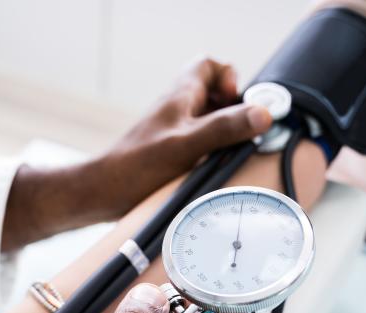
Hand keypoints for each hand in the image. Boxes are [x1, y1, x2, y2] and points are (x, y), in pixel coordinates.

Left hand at [3, 57, 272, 250]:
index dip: (229, 78)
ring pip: (210, 121)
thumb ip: (224, 127)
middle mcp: (177, 110)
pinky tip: (213, 170)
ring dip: (224, 134)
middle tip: (238, 132)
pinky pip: (201, 143)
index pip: (209, 66)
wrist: (103, 194)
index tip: (236, 102)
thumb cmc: (135, 168)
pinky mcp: (171, 153)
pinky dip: (212, 152)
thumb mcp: (187, 144)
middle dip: (233, 111)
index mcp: (180, 96)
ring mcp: (174, 131)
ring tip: (227, 154)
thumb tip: (262, 114)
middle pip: (216, 95)